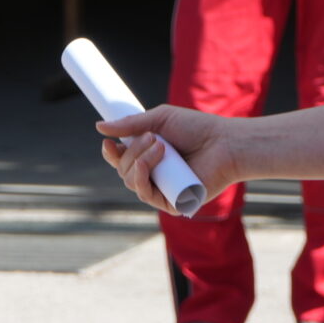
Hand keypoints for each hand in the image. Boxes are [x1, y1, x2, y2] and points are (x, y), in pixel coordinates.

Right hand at [96, 103, 246, 213]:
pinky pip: (145, 194)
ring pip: (130, 181)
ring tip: (159, 145)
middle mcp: (154, 174)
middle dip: (131, 152)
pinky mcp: (171, 203)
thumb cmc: (197, 129)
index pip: (121, 160)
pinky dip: (141, 177)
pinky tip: (149, 164)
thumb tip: (99, 126)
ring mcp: (162, 190)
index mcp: (149, 156)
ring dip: (138, 161)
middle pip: (123, 170)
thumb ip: (130, 124)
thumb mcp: (159, 119)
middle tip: (153, 137)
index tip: (108, 142)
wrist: (224, 143)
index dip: (111, 153)